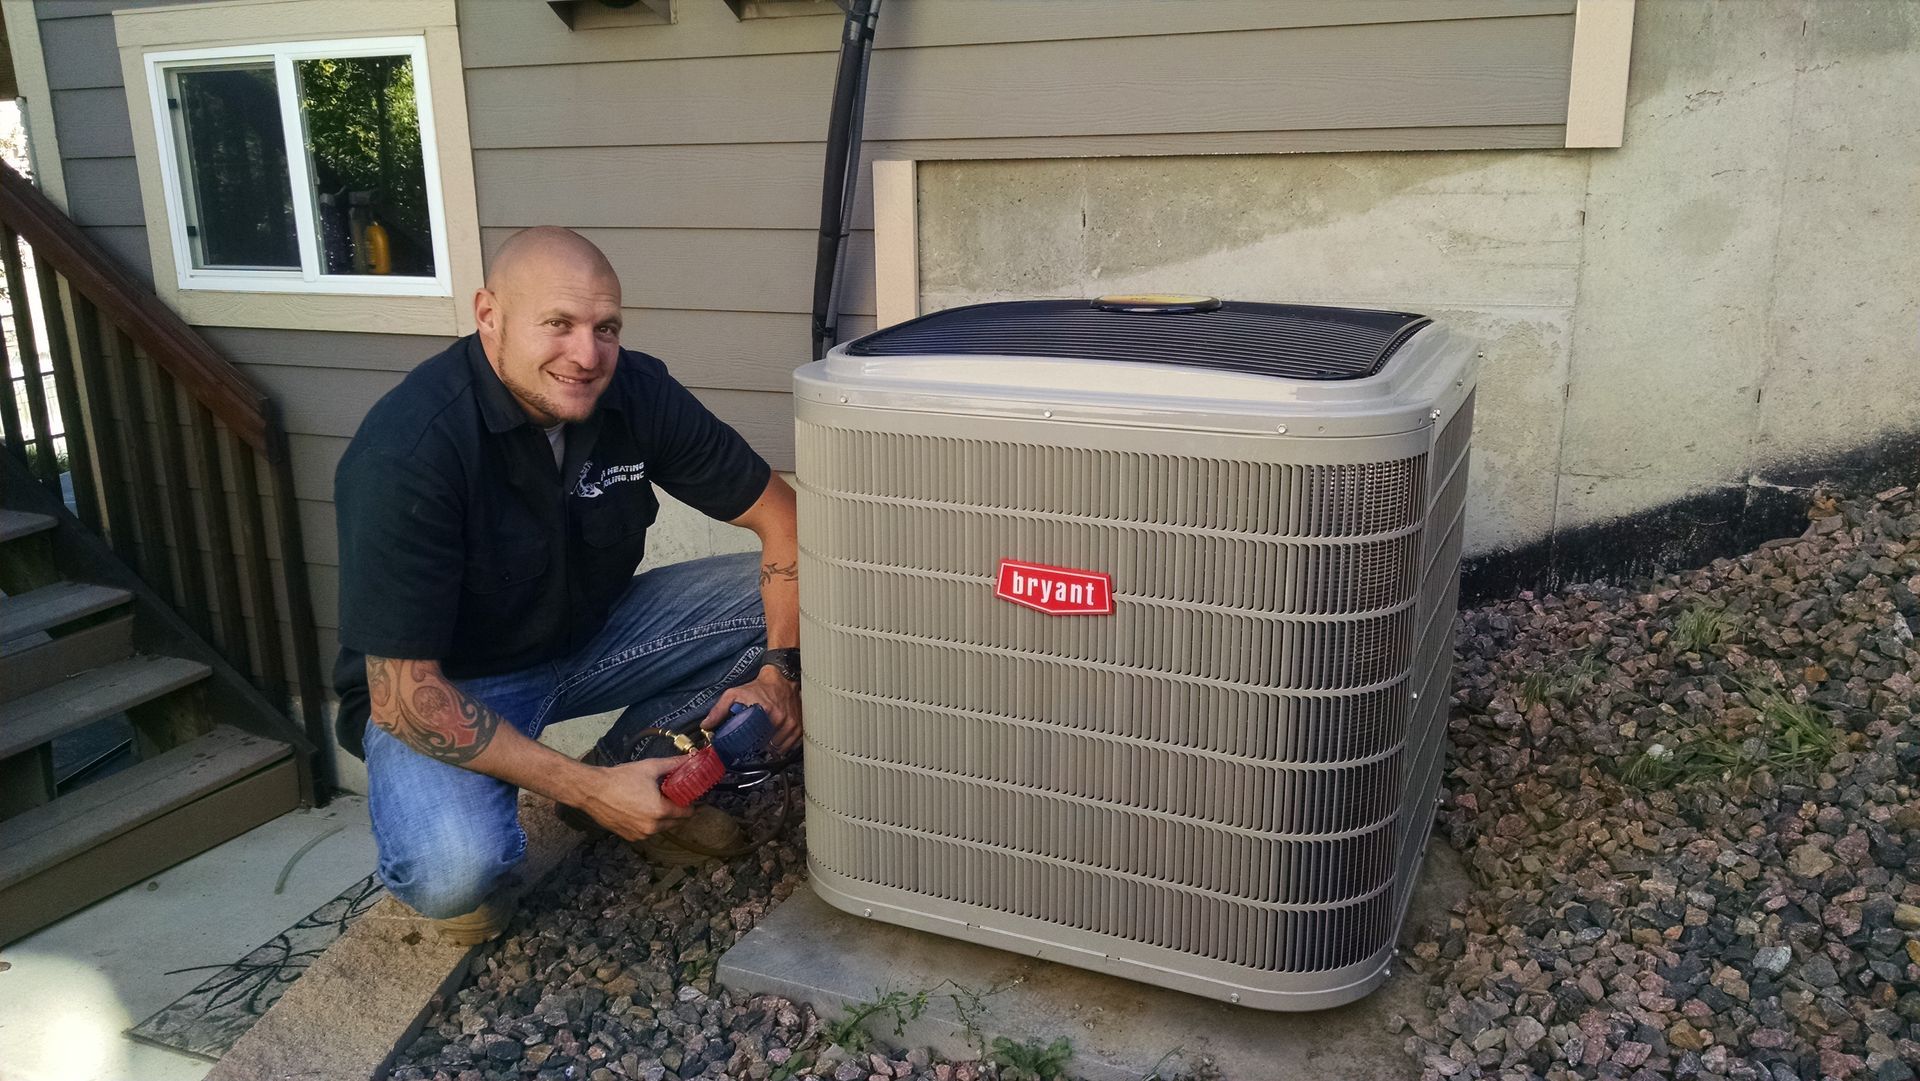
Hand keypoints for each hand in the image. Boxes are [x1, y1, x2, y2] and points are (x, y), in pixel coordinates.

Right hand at [576, 757, 693, 840]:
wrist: (592, 790)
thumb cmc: (620, 778)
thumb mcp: (650, 767)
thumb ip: (673, 764)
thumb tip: (690, 759)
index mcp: (659, 811)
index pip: (686, 813)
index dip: (690, 804)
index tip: (690, 796)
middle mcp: (651, 827)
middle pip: (675, 822)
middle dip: (677, 810)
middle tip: (673, 797)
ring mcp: (639, 834)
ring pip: (661, 828)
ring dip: (663, 817)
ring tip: (656, 801)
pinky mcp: (629, 836)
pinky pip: (646, 831)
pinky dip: (648, 823)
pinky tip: (642, 808)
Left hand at [704, 666, 801, 754]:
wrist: (782, 678)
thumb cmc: (759, 687)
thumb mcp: (734, 694)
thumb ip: (719, 709)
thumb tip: (706, 725)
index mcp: (766, 712)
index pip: (756, 741)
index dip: (749, 748)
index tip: (744, 749)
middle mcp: (781, 718)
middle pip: (768, 747)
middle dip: (760, 749)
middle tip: (753, 747)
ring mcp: (792, 723)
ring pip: (780, 748)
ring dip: (772, 749)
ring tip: (764, 744)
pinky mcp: (800, 726)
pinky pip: (791, 745)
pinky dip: (783, 746)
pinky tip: (775, 741)